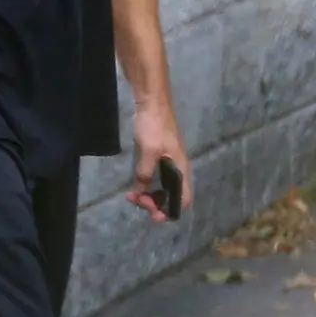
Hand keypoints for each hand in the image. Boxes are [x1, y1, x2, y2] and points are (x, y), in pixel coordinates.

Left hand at [127, 106, 192, 223]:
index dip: (169, 210)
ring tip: (131, 196)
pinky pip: (153, 179)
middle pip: (171, 197)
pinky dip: (144, 186)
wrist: (152, 104)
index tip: (151, 212)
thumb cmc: (154, 126)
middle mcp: (177, 170)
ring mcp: (166, 164)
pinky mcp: (156, 159)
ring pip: (161, 189)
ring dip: (148, 196)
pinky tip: (133, 187)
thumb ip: (145, 172)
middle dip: (154, 204)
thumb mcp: (149, 151)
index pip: (183, 200)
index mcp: (180, 170)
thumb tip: (140, 191)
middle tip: (136, 200)